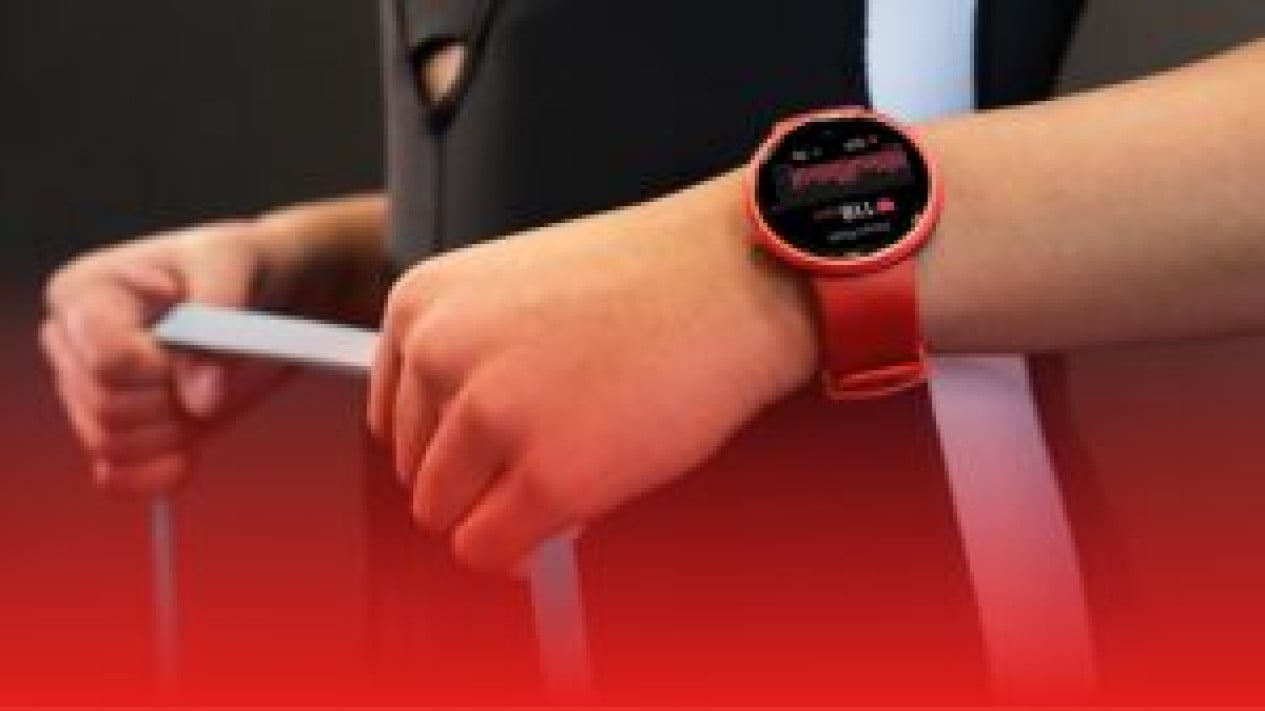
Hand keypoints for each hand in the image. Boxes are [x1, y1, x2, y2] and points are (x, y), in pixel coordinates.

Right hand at [40, 222, 289, 492]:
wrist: (265, 296)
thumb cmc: (239, 266)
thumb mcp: (236, 265)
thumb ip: (218, 318)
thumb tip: (201, 400)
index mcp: (82, 292)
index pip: (108, 360)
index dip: (162, 367)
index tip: (198, 336)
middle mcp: (71, 343)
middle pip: (110, 410)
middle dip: (173, 399)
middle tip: (210, 365)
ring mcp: (89, 390)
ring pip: (115, 445)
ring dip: (175, 430)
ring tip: (206, 390)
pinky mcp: (118, 428)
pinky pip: (118, 477)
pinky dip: (154, 475)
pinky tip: (187, 460)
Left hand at [368, 172, 817, 573]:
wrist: (739, 277)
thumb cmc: (650, 283)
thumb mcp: (521, 296)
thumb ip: (470, 369)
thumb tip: (458, 467)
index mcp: (423, 304)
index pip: (395, 419)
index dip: (452, 445)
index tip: (491, 451)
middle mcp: (441, 354)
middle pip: (417, 474)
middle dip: (480, 482)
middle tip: (547, 458)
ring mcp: (491, 416)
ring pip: (445, 517)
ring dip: (502, 513)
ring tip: (571, 470)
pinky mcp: (546, 477)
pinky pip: (489, 552)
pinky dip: (523, 552)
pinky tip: (571, 514)